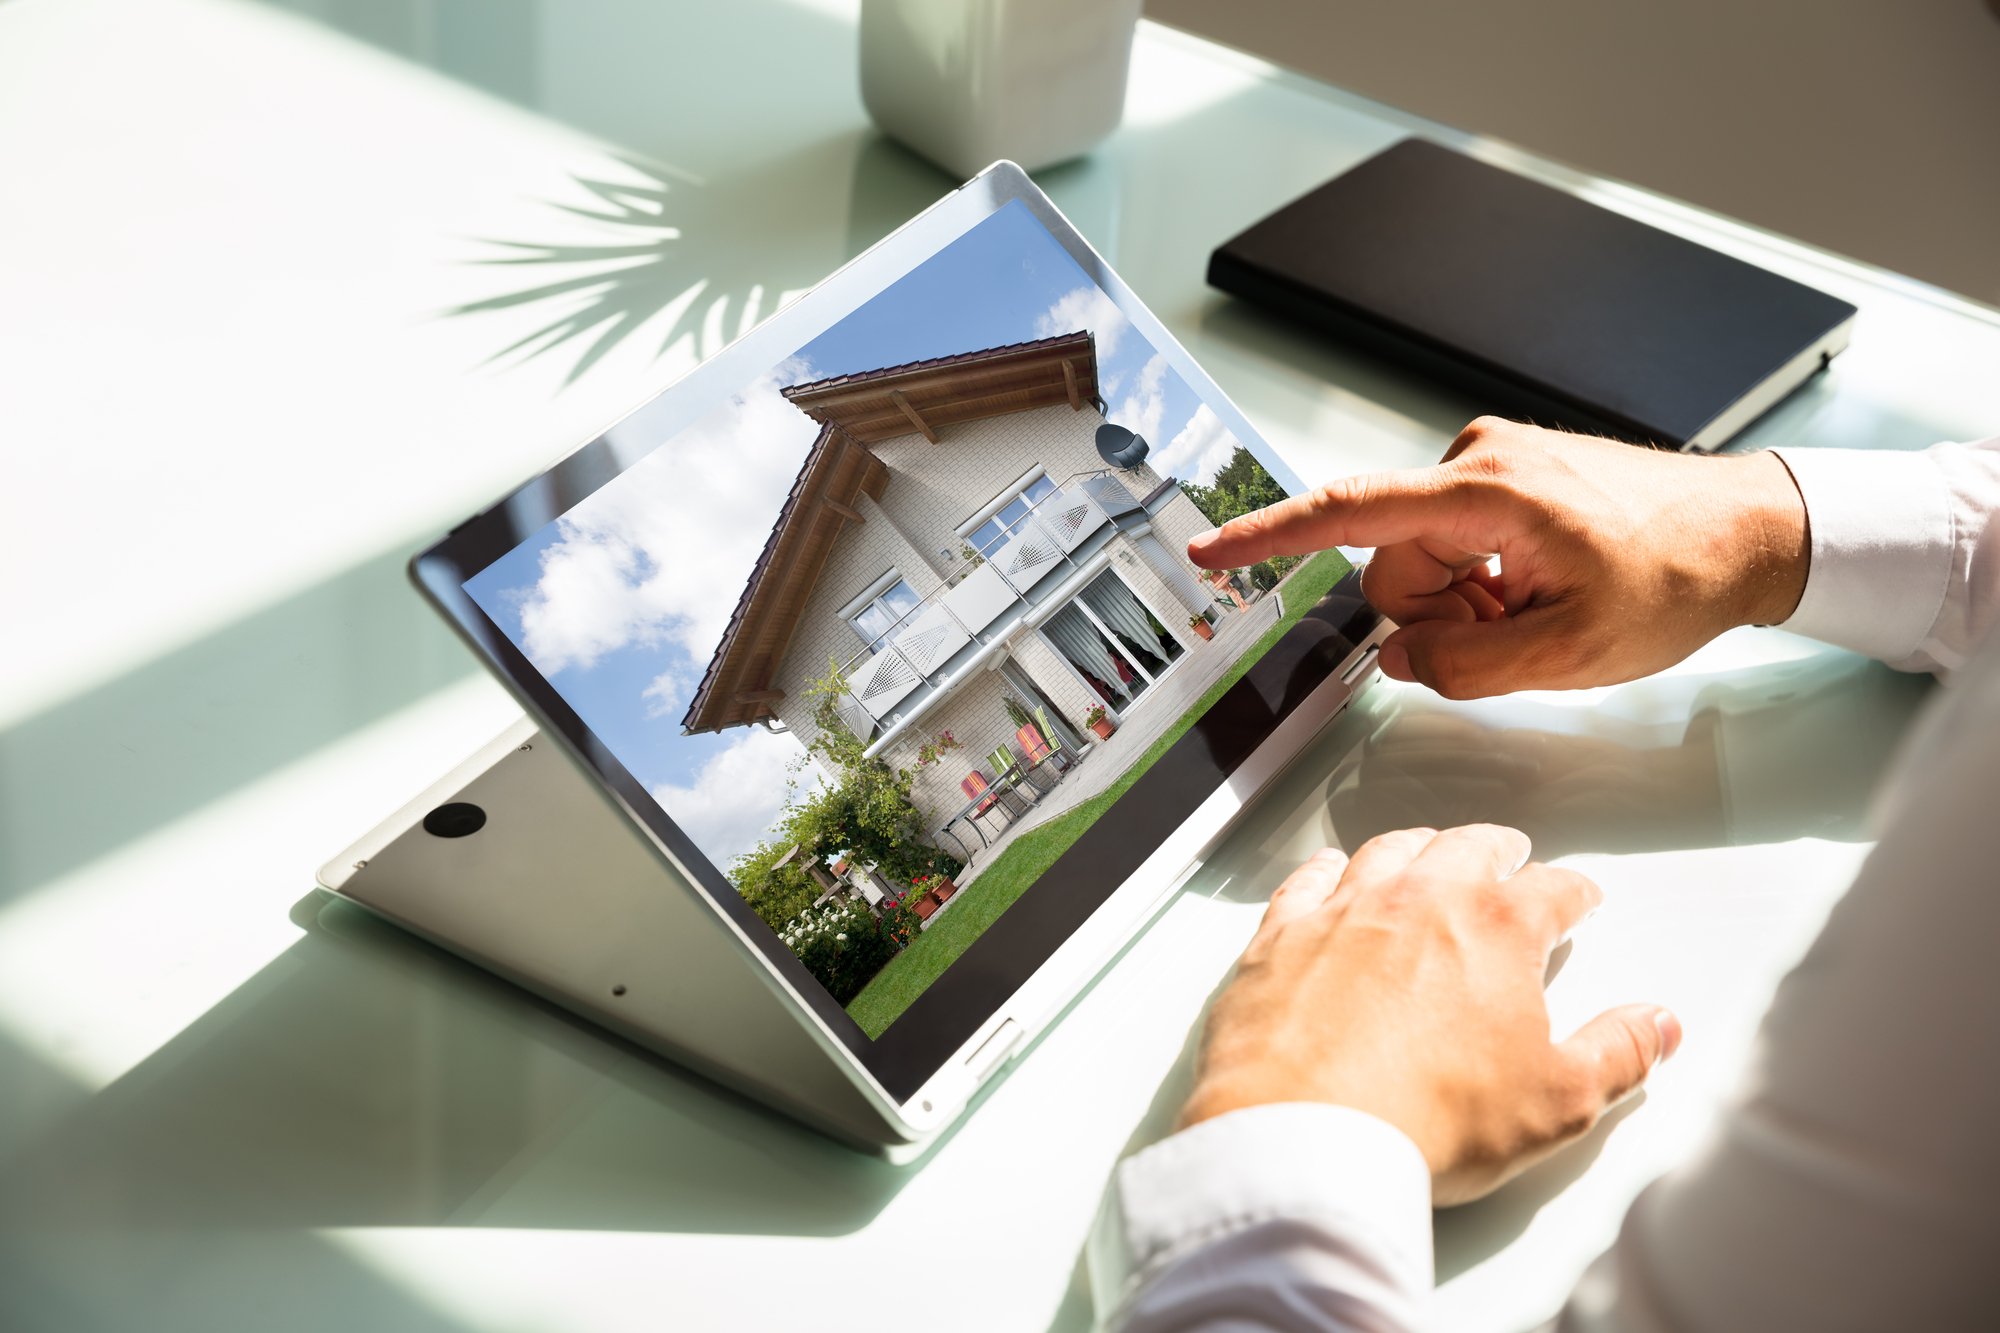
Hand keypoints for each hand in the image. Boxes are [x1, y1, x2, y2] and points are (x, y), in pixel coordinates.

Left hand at [1180, 825, 1680, 1205]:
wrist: (1307, 1133)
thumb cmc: (1430, 1119)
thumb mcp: (1557, 1102)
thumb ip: (1617, 1054)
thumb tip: (1657, 1024)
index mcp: (1495, 929)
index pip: (1551, 891)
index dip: (1573, 892)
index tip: (1580, 896)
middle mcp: (1419, 899)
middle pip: (1467, 849)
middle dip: (1497, 849)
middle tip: (1510, 852)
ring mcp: (1343, 910)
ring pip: (1389, 852)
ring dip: (1418, 846)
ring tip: (1429, 850)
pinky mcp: (1280, 935)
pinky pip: (1306, 880)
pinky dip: (1326, 870)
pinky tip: (1330, 872)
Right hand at [1188, 417, 1808, 698]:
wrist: (1747, 531)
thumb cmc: (1676, 577)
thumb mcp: (1570, 653)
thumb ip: (1465, 667)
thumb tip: (1402, 659)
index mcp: (1486, 492)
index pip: (1350, 514)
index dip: (1270, 537)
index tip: (1208, 551)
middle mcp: (1475, 460)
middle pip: (1391, 565)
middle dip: (1435, 616)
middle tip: (1512, 634)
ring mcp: (1488, 464)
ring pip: (1420, 563)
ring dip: (1462, 605)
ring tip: (1534, 614)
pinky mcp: (1501, 477)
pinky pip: (1452, 545)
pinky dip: (1480, 584)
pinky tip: (1536, 592)